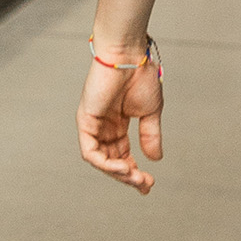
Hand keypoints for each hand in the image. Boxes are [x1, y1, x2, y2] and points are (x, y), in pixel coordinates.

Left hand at [77, 47, 163, 193]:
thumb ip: (150, 135)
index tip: (148, 185)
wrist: (130, 55)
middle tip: (145, 185)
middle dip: (128, 176)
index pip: (122, 154)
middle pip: (112, 160)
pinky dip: (105, 163)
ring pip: (101, 160)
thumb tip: (155, 159)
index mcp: (118, 123)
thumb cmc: (140, 75)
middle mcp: (103, 126)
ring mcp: (93, 124)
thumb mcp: (150, 111)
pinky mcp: (85, 121)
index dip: (134, 172)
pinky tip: (122, 167)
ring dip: (118, 172)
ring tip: (136, 178)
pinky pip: (90, 151)